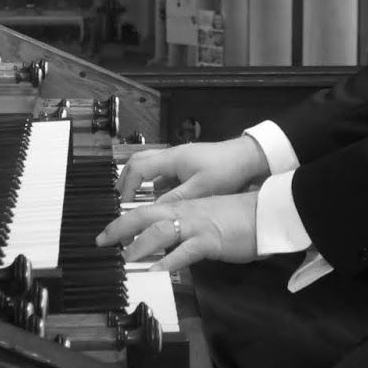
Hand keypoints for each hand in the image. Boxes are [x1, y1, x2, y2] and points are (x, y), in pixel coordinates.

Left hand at [96, 193, 258, 272]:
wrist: (265, 213)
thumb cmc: (238, 217)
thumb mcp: (207, 220)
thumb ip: (187, 231)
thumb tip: (172, 247)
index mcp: (183, 207)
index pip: (147, 211)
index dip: (125, 221)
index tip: (108, 232)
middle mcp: (185, 213)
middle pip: (144, 216)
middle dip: (119, 228)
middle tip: (101, 241)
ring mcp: (196, 226)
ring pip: (159, 231)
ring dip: (139, 245)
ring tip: (124, 257)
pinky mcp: (210, 241)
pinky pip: (185, 251)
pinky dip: (169, 261)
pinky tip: (158, 271)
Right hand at [116, 136, 268, 203]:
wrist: (248, 159)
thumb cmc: (227, 170)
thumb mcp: (200, 189)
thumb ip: (175, 199)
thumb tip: (152, 211)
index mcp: (172, 159)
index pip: (137, 169)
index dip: (126, 187)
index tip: (122, 205)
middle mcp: (171, 156)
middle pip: (137, 163)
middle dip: (125, 181)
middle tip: (119, 201)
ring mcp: (178, 160)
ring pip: (149, 167)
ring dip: (138, 182)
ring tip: (132, 202)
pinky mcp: (186, 166)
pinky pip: (162, 172)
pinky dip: (153, 184)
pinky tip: (155, 199)